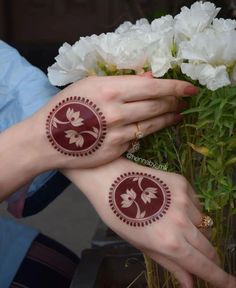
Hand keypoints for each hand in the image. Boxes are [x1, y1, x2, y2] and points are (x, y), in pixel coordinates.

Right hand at [33, 74, 197, 168]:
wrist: (46, 140)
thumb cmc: (64, 108)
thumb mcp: (89, 85)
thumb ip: (121, 81)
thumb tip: (149, 79)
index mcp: (110, 90)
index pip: (153, 87)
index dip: (175, 87)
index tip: (190, 88)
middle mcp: (118, 113)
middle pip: (158, 106)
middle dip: (174, 102)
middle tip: (183, 101)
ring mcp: (118, 135)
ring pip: (153, 124)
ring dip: (169, 118)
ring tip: (177, 114)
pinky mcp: (117, 151)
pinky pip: (139, 139)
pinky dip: (150, 131)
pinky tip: (155, 127)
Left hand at [63, 158, 235, 287]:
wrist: (111, 180)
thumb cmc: (119, 216)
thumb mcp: (141, 245)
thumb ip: (169, 264)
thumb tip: (190, 284)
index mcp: (169, 243)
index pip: (204, 265)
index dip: (220, 278)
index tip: (231, 284)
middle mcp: (182, 222)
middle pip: (209, 246)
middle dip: (208, 256)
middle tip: (198, 256)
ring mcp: (184, 200)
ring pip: (202, 223)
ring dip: (194, 229)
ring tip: (170, 221)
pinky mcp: (184, 183)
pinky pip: (196, 204)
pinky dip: (188, 209)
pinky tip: (169, 204)